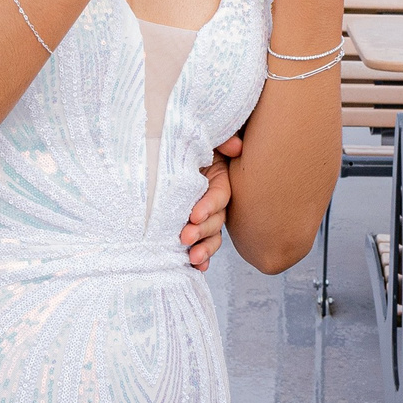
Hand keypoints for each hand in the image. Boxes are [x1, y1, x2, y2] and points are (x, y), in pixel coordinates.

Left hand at [180, 135, 242, 269]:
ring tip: (192, 259)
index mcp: (220, 179)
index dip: (209, 206)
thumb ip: (222, 140)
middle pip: (216, 220)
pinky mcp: (190, 223)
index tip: (194, 215)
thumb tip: (236, 148)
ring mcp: (203, 213)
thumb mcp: (206, 135)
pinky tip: (196, 267)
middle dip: (202, 231)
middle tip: (184, 237)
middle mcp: (214, 199)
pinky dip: (201, 255)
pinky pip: (199, 242)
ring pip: (210, 235)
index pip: (219, 196)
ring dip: (203, 248)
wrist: (165, 144)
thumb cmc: (187, 139)